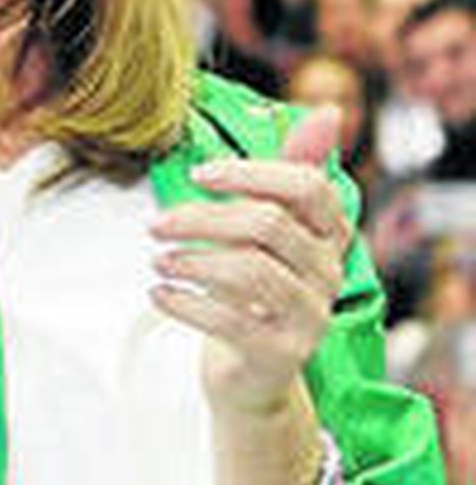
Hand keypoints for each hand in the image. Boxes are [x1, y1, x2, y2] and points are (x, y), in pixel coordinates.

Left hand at [151, 105, 349, 417]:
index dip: (251, 173)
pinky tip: (158, 294)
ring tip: (158, 261)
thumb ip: (289, 171)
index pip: (307, 187)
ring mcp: (311, 316)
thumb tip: (329, 111)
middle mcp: (330, 273)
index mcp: (330, 234)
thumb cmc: (254, 287)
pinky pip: (231, 320)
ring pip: (250, 270)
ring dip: (191, 260)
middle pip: (268, 224)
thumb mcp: (269, 227)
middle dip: (202, 219)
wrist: (252, 373)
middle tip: (155, 225)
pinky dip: (185, 303)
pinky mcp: (283, 354)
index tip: (198, 175)